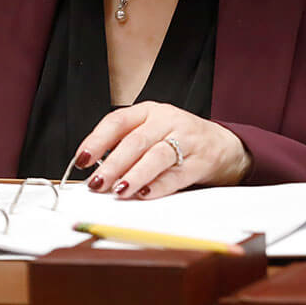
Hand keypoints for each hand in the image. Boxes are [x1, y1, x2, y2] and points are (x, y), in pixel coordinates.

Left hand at [72, 103, 251, 199]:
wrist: (222, 144)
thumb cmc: (178, 138)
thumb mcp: (151, 130)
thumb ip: (125, 144)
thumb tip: (95, 169)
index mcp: (148, 111)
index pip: (117, 121)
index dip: (97, 140)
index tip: (82, 159)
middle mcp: (167, 121)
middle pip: (136, 141)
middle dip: (113, 164)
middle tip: (97, 183)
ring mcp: (186, 140)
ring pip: (157, 156)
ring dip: (135, 175)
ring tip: (119, 190)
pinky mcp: (201, 161)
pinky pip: (177, 175)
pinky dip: (158, 186)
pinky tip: (144, 194)